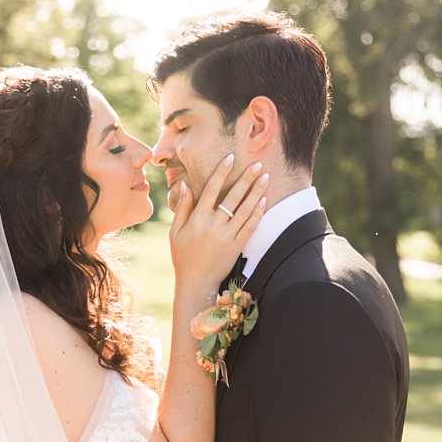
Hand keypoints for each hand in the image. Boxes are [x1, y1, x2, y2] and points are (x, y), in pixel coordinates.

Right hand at [169, 154, 274, 290]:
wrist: (196, 283)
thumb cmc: (183, 257)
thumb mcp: (175, 232)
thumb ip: (182, 208)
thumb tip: (185, 185)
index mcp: (197, 219)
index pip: (211, 189)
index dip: (222, 172)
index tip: (230, 158)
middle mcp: (214, 225)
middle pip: (233, 197)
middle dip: (247, 179)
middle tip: (258, 164)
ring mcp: (227, 236)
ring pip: (245, 210)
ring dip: (257, 192)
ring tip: (266, 177)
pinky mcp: (237, 246)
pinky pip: (250, 226)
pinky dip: (258, 213)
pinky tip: (264, 201)